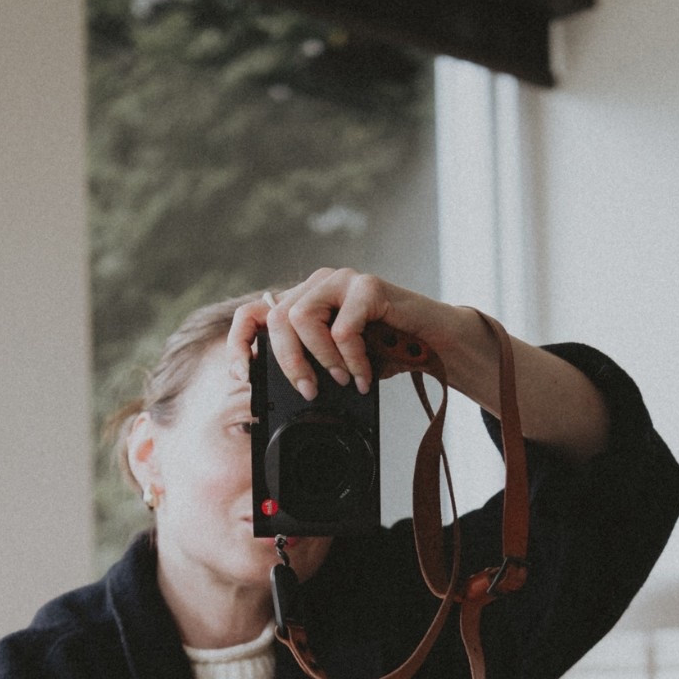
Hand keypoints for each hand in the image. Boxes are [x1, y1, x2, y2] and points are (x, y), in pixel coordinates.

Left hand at [224, 267, 608, 459]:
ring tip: (343, 381)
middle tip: (311, 392)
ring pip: (301, 316)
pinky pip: (343, 325)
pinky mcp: (369, 286)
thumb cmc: (388, 356)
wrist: (437, 346)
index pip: (254, 312)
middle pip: (276, 318)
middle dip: (289, 363)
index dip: (240, 341)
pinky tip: (365, 374)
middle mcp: (318, 285)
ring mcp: (343, 281)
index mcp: (305, 303)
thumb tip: (273, 398)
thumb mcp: (339, 368)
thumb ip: (310, 369)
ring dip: (320, 359)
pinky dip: (351, 358)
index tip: (243, 374)